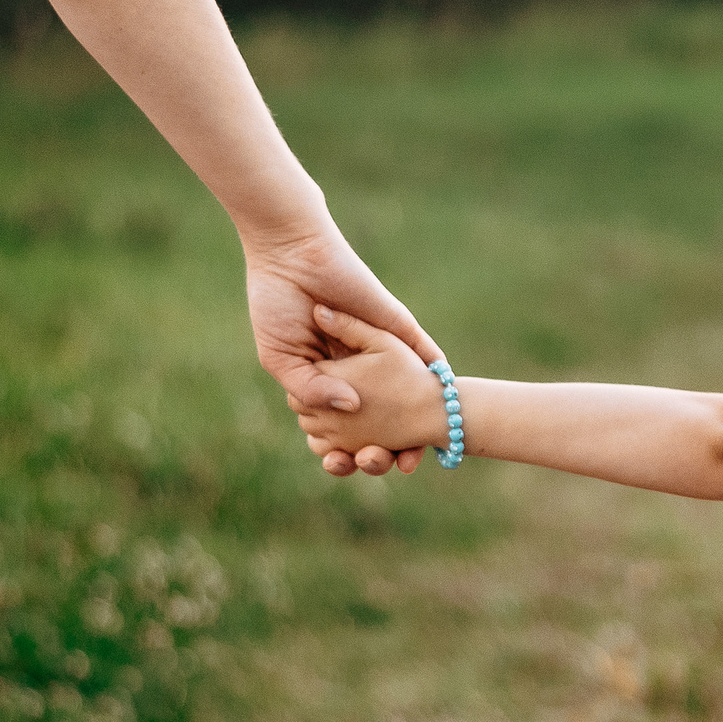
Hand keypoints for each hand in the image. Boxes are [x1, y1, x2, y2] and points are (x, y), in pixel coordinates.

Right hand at [244, 220, 439, 475]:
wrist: (291, 256)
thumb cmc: (277, 305)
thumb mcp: (282, 358)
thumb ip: (311, 389)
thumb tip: (352, 410)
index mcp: (326, 378)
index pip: (343, 424)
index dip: (345, 449)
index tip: (343, 465)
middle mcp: (358, 368)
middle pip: (380, 418)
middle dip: (384, 447)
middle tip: (384, 465)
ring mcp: (381, 348)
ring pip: (406, 395)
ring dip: (417, 425)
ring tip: (417, 454)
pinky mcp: (399, 327)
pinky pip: (425, 353)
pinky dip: (437, 378)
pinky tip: (446, 404)